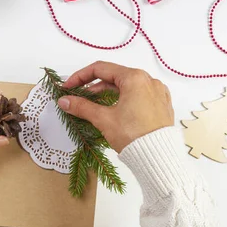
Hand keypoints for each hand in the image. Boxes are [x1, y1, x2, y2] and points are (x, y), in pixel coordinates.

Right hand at [58, 61, 173, 152]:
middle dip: (93, 87)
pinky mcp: (161, 104)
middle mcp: (148, 80)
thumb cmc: (133, 135)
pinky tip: (114, 110)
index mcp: (134, 78)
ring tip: (93, 106)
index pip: (100, 69)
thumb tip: (64, 101)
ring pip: (126, 87)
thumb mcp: (103, 119)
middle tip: (78, 99)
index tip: (68, 87)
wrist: (159, 156)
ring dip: (107, 94)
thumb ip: (82, 107)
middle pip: (114, 77)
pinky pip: (138, 95)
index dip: (80, 77)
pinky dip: (124, 99)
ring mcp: (157, 92)